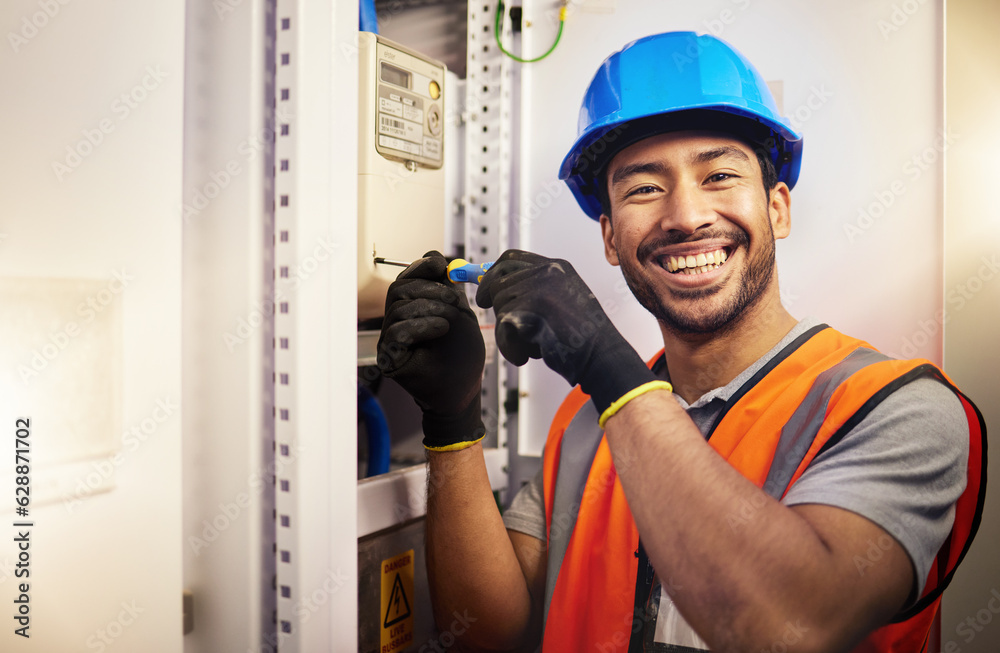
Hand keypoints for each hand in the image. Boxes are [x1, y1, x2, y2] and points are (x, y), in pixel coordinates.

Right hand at [377, 251, 486, 450]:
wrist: (462, 391)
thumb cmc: (462, 357)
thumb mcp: (461, 315)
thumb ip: (448, 288)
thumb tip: (435, 258)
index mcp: (413, 309)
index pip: (407, 280)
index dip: (420, 267)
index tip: (439, 265)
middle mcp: (398, 322)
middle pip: (398, 289)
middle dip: (427, 288)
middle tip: (452, 299)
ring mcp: (391, 339)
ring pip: (397, 308)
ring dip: (429, 308)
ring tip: (449, 322)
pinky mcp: (389, 356)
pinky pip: (396, 331)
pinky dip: (421, 325)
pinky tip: (441, 329)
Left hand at [475, 250, 655, 415]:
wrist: (602, 357)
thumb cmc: (584, 338)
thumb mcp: (562, 301)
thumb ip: (534, 290)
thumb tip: (494, 287)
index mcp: (556, 267)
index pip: (511, 258)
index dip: (492, 273)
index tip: (483, 290)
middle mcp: (548, 272)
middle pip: (498, 280)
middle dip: (492, 300)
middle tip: (495, 317)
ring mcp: (540, 288)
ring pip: (500, 307)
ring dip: (508, 332)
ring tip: (532, 346)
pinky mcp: (531, 309)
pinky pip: (503, 328)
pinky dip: (510, 347)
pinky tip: (528, 356)